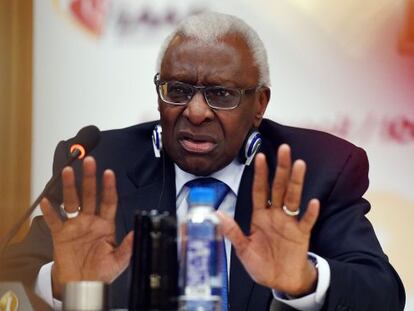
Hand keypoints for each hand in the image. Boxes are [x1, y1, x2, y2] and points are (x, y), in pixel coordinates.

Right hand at [40, 157, 133, 298]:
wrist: (83, 284)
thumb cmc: (102, 271)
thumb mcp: (118, 261)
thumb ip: (128, 247)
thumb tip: (136, 232)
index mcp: (106, 224)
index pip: (108, 201)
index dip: (109, 187)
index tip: (109, 173)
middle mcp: (90, 220)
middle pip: (90, 195)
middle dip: (90, 179)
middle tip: (89, 162)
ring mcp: (75, 226)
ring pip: (72, 202)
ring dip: (69, 187)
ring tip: (67, 171)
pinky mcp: (61, 234)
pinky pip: (55, 220)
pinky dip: (50, 211)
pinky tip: (47, 200)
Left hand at [218, 144, 319, 295]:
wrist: (281, 281)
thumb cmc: (262, 264)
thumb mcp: (243, 249)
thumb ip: (232, 231)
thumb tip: (216, 214)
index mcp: (260, 216)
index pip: (260, 190)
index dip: (260, 174)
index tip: (260, 157)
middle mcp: (276, 215)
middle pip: (279, 188)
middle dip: (281, 169)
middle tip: (284, 149)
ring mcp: (290, 223)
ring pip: (293, 198)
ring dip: (296, 182)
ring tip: (299, 164)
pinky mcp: (302, 235)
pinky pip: (306, 222)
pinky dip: (310, 213)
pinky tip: (313, 202)